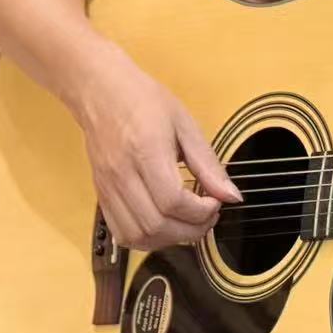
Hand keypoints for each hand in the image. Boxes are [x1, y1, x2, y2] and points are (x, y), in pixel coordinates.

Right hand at [69, 42, 243, 252]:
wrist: (101, 92)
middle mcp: (123, 174)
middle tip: (207, 217)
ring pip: (137, 236)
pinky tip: (164, 226)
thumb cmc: (143, 101)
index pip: (172, 201)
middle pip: (156, 225)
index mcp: (146, 151)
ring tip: (188, 223)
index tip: (215, 203)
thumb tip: (231, 195)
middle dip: (191, 230)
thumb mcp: (185, 124)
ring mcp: (108, 188)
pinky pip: (122, 234)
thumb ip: (208, 164)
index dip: (200, 212)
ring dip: (169, 240)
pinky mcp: (101, 195)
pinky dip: (147, 240)